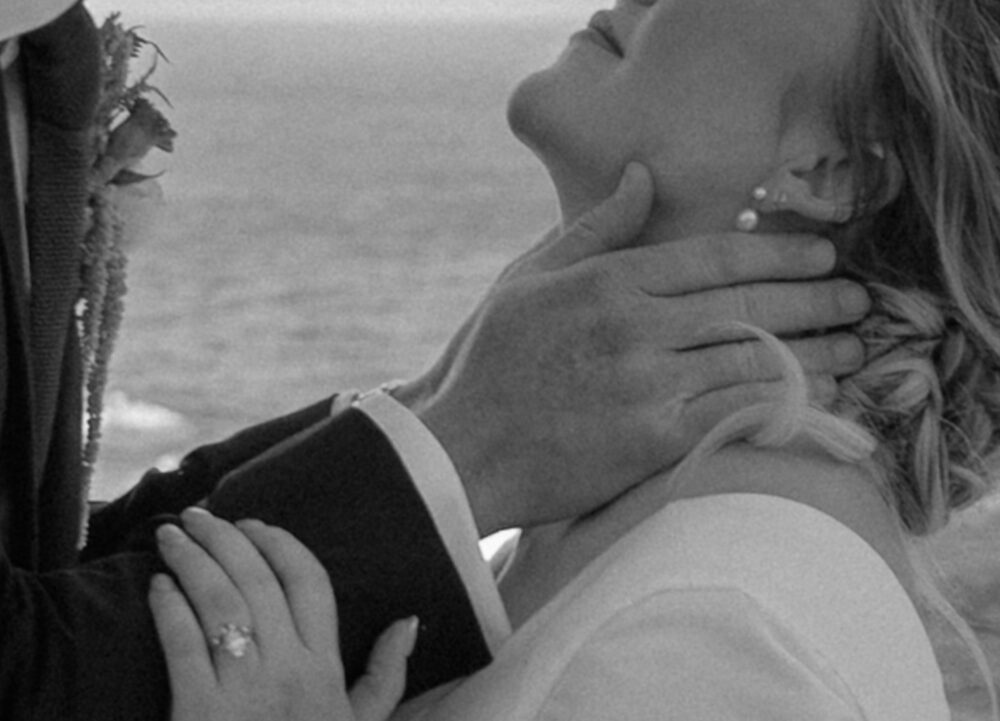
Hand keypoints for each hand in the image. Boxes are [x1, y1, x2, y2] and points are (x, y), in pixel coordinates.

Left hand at [149, 508, 416, 720]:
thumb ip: (386, 674)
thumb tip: (410, 619)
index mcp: (325, 666)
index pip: (310, 583)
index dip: (280, 544)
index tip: (252, 523)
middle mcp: (289, 669)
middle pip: (258, 582)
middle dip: (226, 538)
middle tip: (197, 514)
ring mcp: (244, 691)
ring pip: (220, 603)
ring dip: (192, 561)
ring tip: (169, 535)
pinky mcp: (199, 714)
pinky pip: (183, 647)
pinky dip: (169, 610)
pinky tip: (158, 587)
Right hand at [395, 163, 869, 533]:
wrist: (460, 448)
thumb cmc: (490, 360)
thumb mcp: (529, 277)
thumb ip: (594, 227)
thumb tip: (645, 176)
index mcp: (609, 281)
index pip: (715, 257)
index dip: (779, 252)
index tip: (822, 254)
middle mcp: (636, 327)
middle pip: (748, 305)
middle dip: (814, 298)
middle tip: (858, 298)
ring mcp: (647, 386)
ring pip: (754, 360)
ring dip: (814, 353)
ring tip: (852, 347)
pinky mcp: (652, 443)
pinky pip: (736, 415)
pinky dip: (783, 403)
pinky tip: (815, 396)